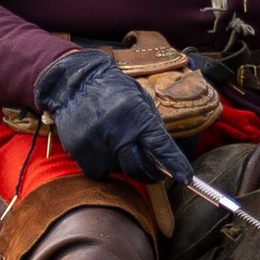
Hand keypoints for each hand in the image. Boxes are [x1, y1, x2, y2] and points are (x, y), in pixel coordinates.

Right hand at [34, 50, 193, 184]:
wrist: (73, 81)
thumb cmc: (112, 88)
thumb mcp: (140, 99)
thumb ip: (151, 126)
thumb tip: (163, 153)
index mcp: (136, 117)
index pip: (161, 148)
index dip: (175, 165)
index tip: (185, 178)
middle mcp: (117, 134)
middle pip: (139, 170)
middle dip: (150, 174)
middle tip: (154, 171)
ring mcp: (96, 145)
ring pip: (118, 171)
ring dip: (123, 164)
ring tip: (117, 144)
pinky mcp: (79, 152)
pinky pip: (98, 170)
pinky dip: (103, 164)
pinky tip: (101, 145)